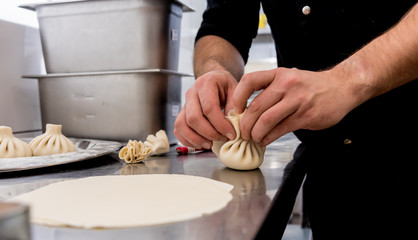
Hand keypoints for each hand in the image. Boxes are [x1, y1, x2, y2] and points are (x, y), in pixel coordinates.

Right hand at [174, 70, 237, 148]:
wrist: (214, 79)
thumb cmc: (225, 85)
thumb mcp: (235, 90)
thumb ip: (235, 106)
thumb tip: (232, 124)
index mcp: (205, 84)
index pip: (209, 108)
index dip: (220, 125)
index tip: (231, 134)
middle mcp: (191, 93)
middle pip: (193, 118)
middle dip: (209, 133)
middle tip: (223, 138)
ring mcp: (184, 104)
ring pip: (182, 125)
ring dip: (196, 139)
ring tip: (210, 144)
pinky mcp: (182, 113)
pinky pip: (178, 129)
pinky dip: (187, 140)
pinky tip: (200, 144)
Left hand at [233, 67, 359, 145]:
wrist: (342, 87)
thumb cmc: (311, 86)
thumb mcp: (289, 78)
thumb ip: (270, 89)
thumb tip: (246, 110)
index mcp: (279, 74)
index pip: (249, 81)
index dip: (238, 97)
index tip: (236, 109)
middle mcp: (286, 85)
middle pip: (256, 106)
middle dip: (245, 124)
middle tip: (243, 132)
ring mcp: (297, 100)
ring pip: (266, 120)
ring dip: (256, 133)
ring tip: (254, 138)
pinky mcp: (306, 115)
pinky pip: (280, 129)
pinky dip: (269, 137)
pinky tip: (266, 140)